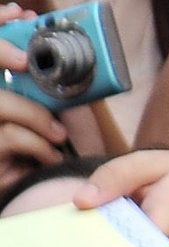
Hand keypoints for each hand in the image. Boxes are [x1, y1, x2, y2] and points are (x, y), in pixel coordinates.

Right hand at [0, 10, 68, 184]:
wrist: (43, 200)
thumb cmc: (47, 155)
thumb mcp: (48, 113)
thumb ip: (44, 85)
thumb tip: (50, 43)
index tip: (19, 14)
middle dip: (2, 52)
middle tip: (26, 61)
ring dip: (34, 116)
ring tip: (58, 135)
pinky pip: (9, 137)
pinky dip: (38, 145)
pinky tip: (51, 157)